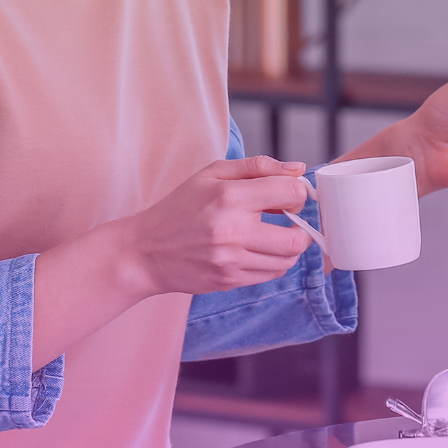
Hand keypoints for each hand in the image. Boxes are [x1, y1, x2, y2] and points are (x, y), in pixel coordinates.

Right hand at [126, 155, 312, 295]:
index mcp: (228, 196)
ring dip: (289, 247)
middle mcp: (232, 230)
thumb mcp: (212, 173)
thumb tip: (298, 169)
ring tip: (274, 235)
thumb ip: (258, 166)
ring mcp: (231, 260)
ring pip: (287, 260)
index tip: (290, 195)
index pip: (290, 192)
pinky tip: (259, 250)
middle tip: (291, 220)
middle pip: (296, 237)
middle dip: (302, 227)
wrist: (145, 251)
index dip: (298, 192)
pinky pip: (270, 275)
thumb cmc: (180, 207)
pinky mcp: (229, 280)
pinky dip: (274, 262)